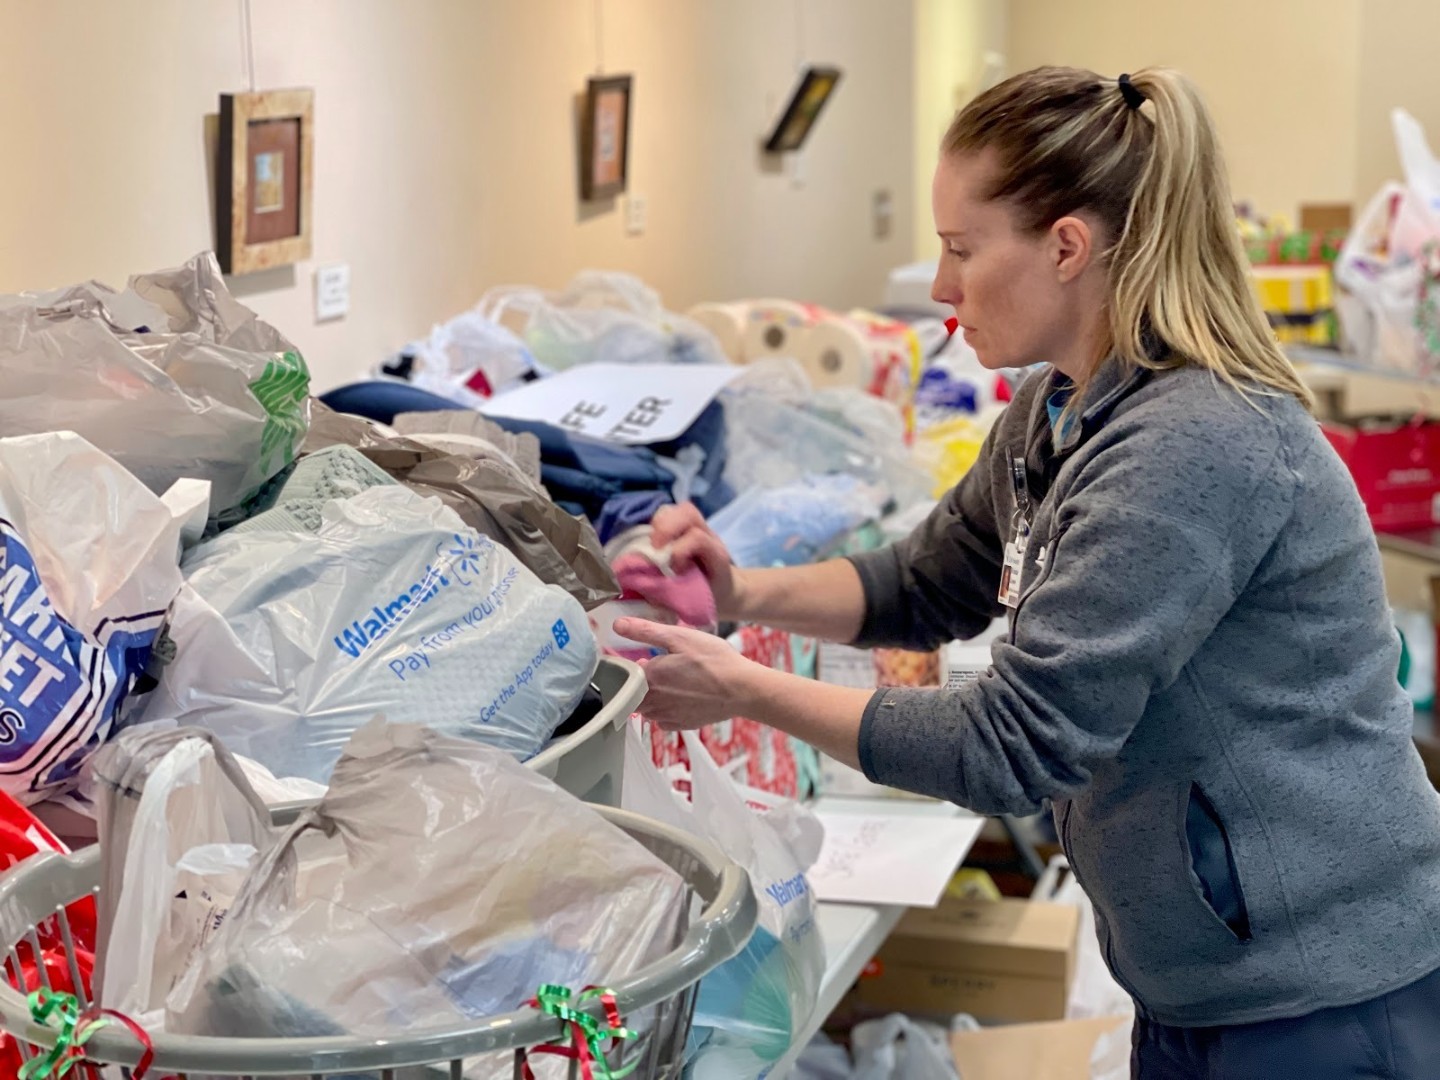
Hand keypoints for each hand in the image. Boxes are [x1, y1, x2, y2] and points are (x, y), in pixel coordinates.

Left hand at [614, 617, 761, 730]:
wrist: (742, 689)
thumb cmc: (714, 660)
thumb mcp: (680, 637)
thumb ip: (645, 631)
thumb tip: (618, 624)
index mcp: (649, 677)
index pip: (625, 673)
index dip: (634, 663)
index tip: (647, 657)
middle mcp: (652, 701)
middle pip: (632, 692)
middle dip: (642, 681)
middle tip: (664, 668)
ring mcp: (665, 716)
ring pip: (645, 706)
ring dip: (652, 695)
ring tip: (675, 681)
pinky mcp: (679, 726)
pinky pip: (661, 718)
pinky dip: (665, 709)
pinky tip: (682, 697)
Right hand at [651, 503, 743, 619]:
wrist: (726, 591)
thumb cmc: (709, 599)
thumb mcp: (695, 601)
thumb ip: (674, 592)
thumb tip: (644, 586)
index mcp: (716, 554)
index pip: (697, 538)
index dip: (679, 551)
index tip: (673, 571)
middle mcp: (708, 535)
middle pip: (688, 512)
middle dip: (666, 528)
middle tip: (654, 548)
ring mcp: (698, 528)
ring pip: (678, 509)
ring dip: (659, 523)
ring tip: (651, 543)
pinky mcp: (685, 528)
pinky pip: (669, 515)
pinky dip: (655, 524)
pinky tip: (650, 541)